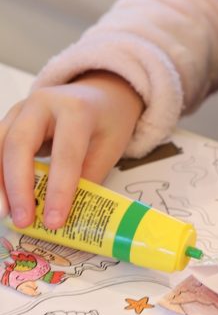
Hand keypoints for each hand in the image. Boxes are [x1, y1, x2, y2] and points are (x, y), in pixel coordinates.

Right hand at [0, 71, 143, 229]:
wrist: (99, 93)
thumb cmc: (106, 121)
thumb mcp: (110, 147)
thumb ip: (89, 178)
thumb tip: (70, 217)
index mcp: (76, 108)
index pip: (64, 152)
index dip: (59, 189)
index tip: (55, 221)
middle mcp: (43, 103)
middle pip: (20, 144)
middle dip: (18, 187)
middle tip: (23, 220)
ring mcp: (21, 109)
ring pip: (0, 145)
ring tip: (5, 214)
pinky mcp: (10, 119)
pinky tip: (1, 197)